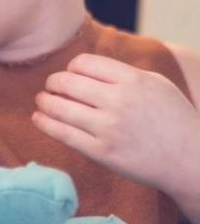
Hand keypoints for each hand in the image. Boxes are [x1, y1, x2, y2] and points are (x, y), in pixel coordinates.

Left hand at [32, 53, 199, 197]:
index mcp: (132, 79)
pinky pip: (64, 134)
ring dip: (45, 101)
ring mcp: (108, 128)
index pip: (84, 63)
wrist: (189, 159)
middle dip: (53, 82)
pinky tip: (38, 118)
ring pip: (61, 108)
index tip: (70, 74)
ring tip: (41, 100)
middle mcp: (118, 101)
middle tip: (49, 86)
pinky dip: (45, 123)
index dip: (71, 68)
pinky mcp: (102, 152)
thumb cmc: (173, 118)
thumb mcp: (155, 83)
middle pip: (68, 83)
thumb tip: (86, 67)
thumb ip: (122, 72)